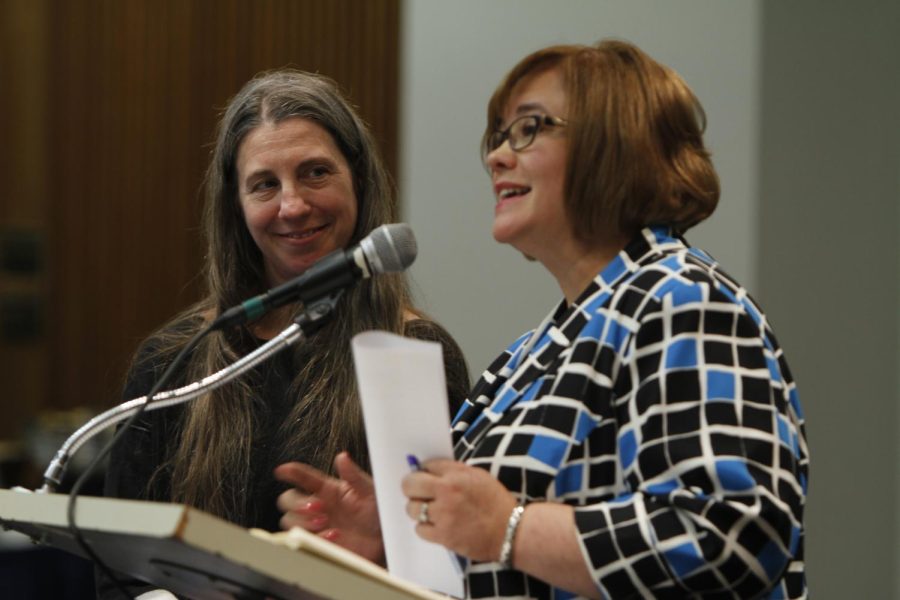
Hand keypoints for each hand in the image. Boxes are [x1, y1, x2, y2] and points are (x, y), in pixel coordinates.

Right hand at [274, 452, 384, 564]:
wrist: (385, 539)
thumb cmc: (377, 511)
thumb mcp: (370, 491)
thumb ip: (354, 475)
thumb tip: (342, 457)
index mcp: (327, 489)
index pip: (304, 477)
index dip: (291, 473)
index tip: (282, 470)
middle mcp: (317, 506)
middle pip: (288, 500)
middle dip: (296, 503)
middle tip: (317, 508)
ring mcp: (315, 525)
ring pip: (290, 521)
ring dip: (304, 522)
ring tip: (325, 523)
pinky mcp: (318, 543)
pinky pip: (304, 541)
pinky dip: (315, 538)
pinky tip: (333, 536)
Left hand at [401, 459, 516, 561]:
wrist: (511, 531)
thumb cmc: (496, 503)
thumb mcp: (479, 476)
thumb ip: (454, 472)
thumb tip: (431, 471)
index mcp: (457, 474)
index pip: (426, 465)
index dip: (424, 471)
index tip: (425, 476)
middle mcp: (447, 491)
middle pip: (410, 484)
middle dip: (411, 487)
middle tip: (417, 492)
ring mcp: (443, 514)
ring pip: (412, 508)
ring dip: (418, 510)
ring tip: (430, 511)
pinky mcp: (443, 535)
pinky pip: (419, 529)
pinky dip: (425, 528)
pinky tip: (437, 526)